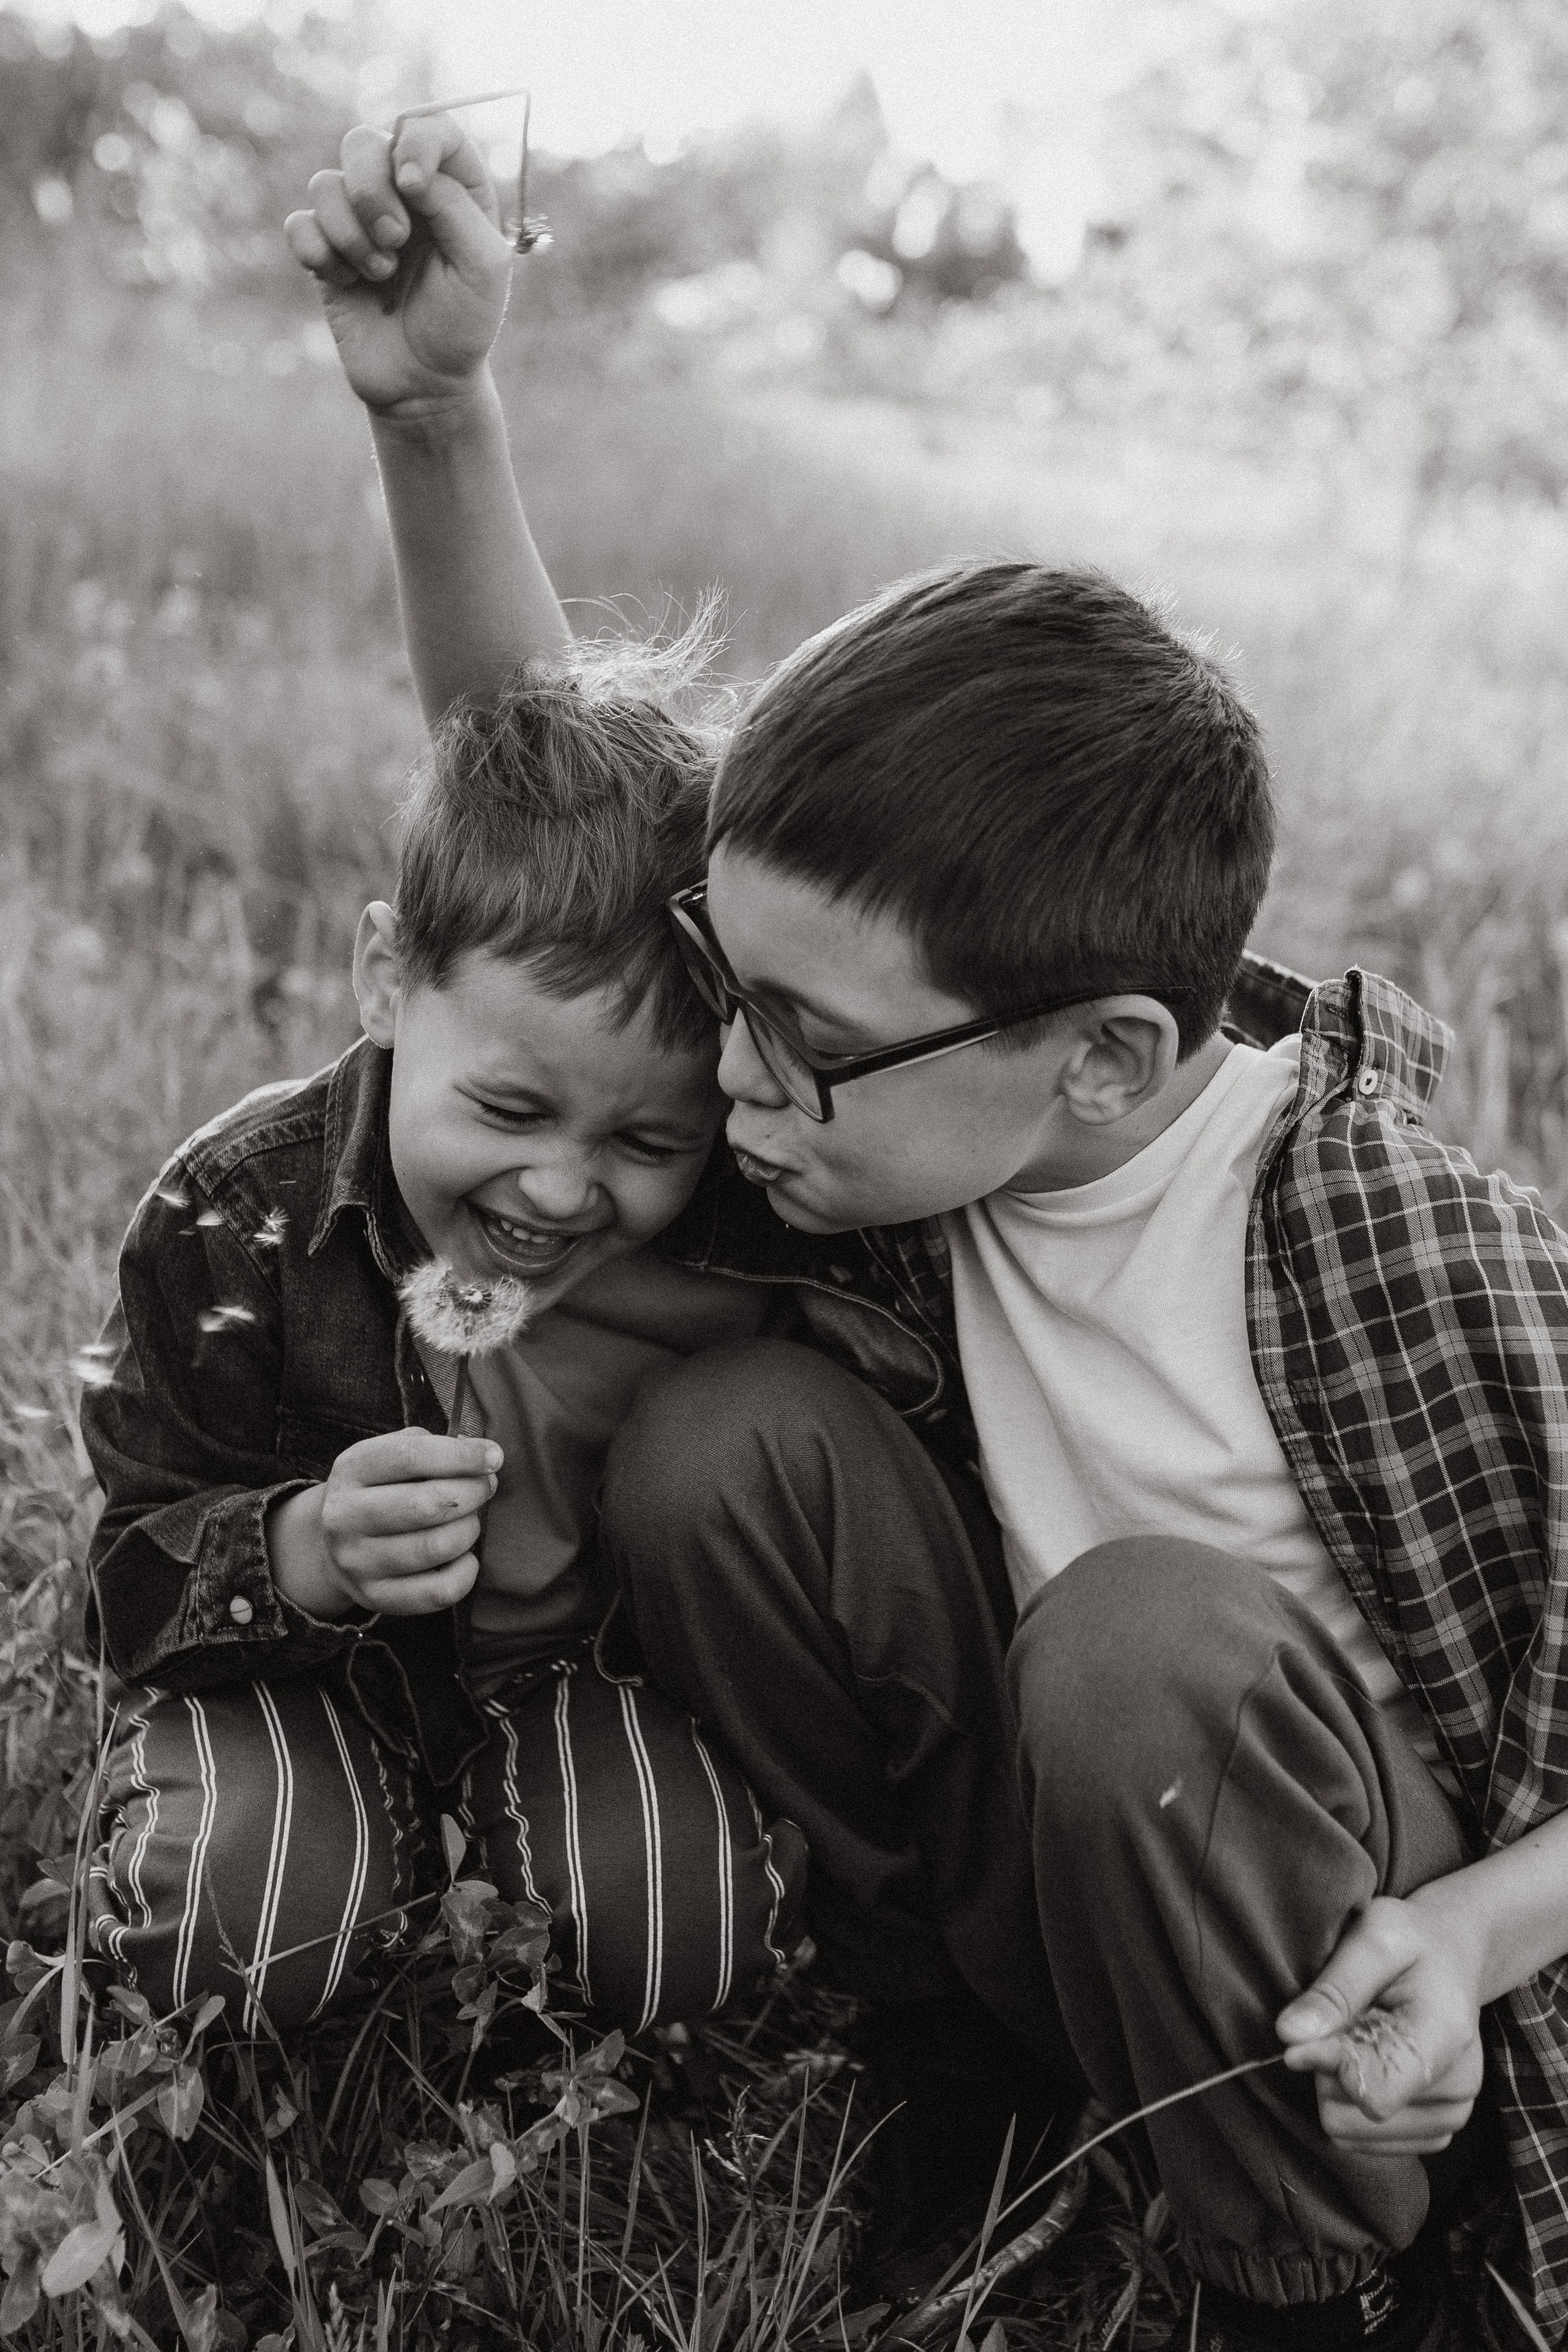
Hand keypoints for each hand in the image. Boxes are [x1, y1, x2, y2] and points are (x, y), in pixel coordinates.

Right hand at [268, 1429, 501, 1617]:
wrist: (334, 1545)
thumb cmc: (381, 1490)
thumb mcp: (390, 1456)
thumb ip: (431, 1446)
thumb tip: (481, 1455)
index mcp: (351, 1469)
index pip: (410, 1456)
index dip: (461, 1455)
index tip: (494, 1457)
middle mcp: (345, 1516)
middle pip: (426, 1504)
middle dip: (472, 1493)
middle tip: (486, 1487)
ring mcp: (357, 1561)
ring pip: (436, 1547)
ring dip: (469, 1530)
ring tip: (469, 1520)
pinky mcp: (376, 1597)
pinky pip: (439, 1591)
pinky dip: (466, 1572)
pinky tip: (464, 1557)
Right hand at [283, 114, 514, 415]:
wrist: (424, 385)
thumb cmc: (462, 326)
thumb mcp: (482, 266)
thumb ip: (454, 205)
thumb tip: (405, 169)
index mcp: (452, 189)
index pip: (427, 125)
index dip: (414, 143)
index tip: (414, 187)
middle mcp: (403, 196)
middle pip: (364, 144)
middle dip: (371, 189)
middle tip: (396, 240)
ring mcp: (360, 221)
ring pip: (326, 184)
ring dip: (350, 233)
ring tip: (380, 274)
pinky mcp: (327, 252)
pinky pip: (300, 224)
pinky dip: (320, 252)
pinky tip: (347, 283)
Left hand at [1276, 1893, 1485, 2155]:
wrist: (1453, 1958)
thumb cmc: (1412, 1940)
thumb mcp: (1375, 1937)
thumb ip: (1334, 1989)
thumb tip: (1289, 2036)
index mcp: (1445, 2038)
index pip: (1371, 2091)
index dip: (1325, 2062)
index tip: (1308, 2028)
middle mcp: (1458, 2089)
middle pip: (1349, 2115)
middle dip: (1327, 2069)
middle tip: (1345, 2023)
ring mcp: (1449, 2117)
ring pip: (1348, 2132)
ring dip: (1336, 2086)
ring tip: (1359, 2039)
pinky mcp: (1434, 2131)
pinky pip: (1361, 2142)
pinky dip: (1350, 2103)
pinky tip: (1367, 2061)